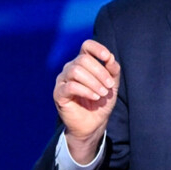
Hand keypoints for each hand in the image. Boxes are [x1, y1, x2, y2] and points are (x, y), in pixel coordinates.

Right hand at [53, 39, 119, 163]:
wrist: (93, 123)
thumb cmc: (101, 101)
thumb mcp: (112, 84)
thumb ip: (112, 70)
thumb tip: (110, 57)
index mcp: (83, 62)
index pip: (86, 46)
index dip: (97, 48)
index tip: (107, 58)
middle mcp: (71, 68)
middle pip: (83, 59)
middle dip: (100, 72)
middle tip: (109, 86)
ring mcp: (62, 80)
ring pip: (76, 71)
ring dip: (93, 82)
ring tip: (102, 93)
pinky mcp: (58, 93)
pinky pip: (70, 86)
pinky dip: (86, 91)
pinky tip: (95, 97)